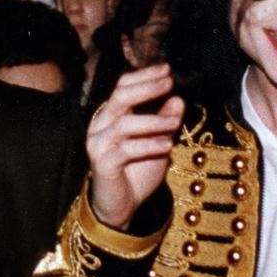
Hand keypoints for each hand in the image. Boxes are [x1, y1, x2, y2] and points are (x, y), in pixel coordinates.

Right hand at [86, 63, 183, 228]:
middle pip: (120, 97)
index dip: (144, 76)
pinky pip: (126, 150)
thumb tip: (177, 99)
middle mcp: (101, 126)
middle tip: (169, 83)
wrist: (122, 205)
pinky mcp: (102, 164)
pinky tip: (167, 145)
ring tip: (175, 121)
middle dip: (147, 88)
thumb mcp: (158, 143)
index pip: (123, 87)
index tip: (167, 70)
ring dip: (154, 120)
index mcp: (112, 116)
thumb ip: (164, 122)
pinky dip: (149, 145)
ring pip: (125, 123)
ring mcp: (98, 144)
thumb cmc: (137, 172)